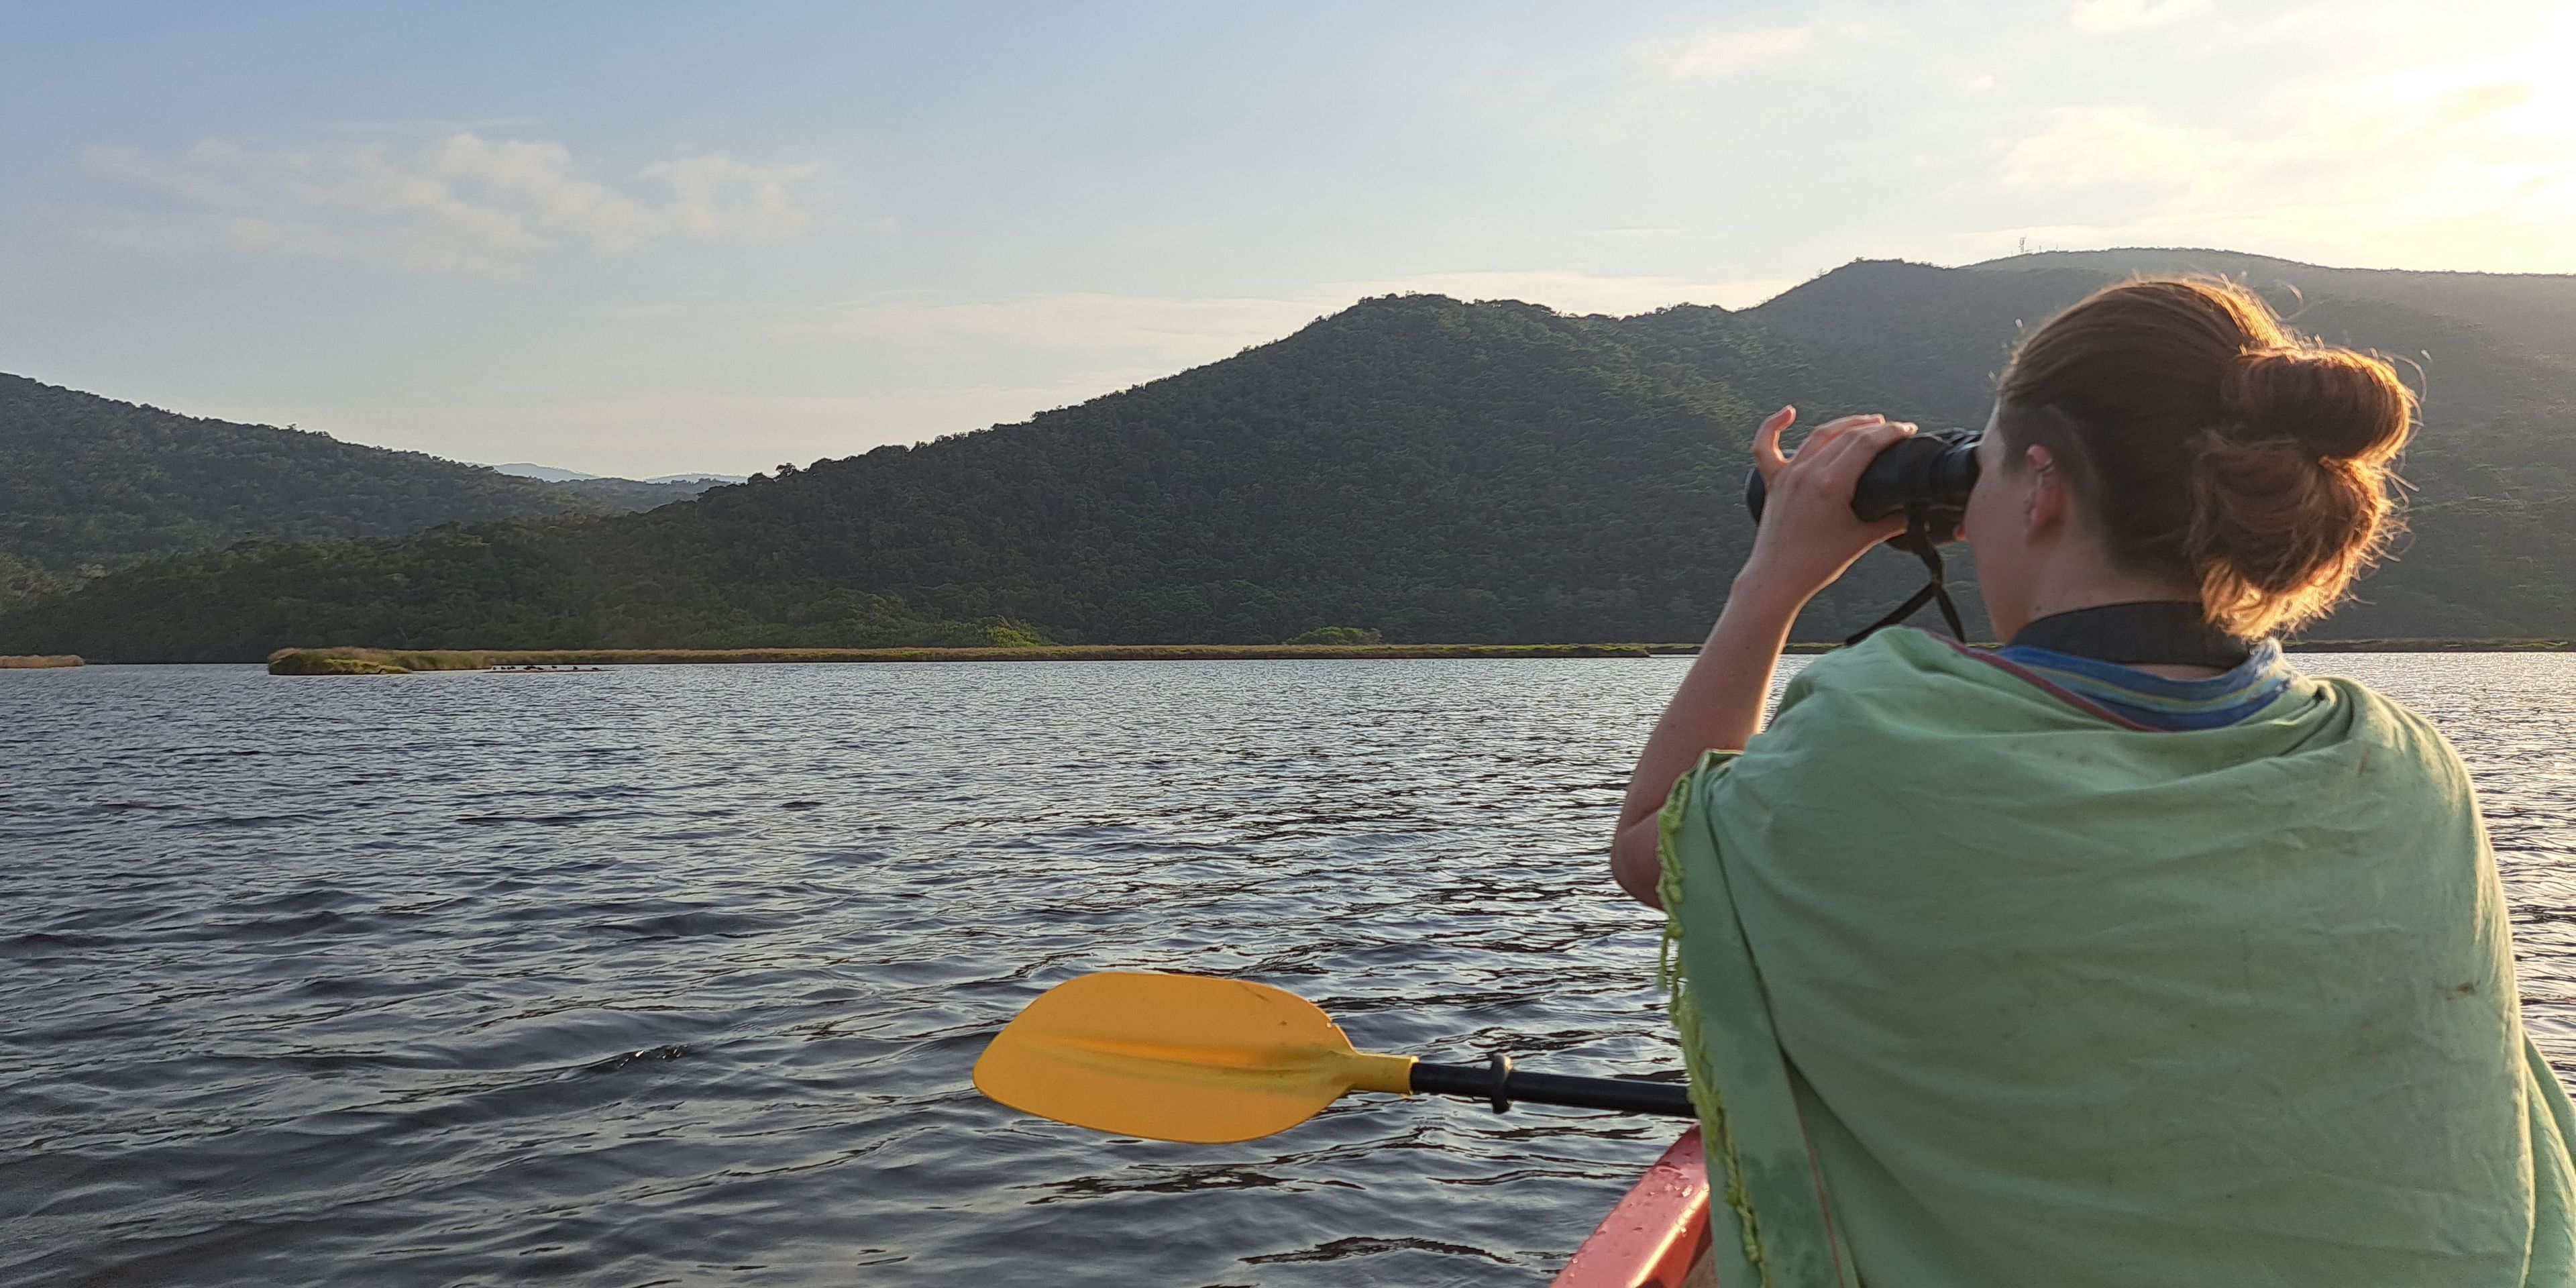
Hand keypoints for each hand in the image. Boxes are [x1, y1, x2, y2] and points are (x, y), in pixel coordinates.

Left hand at [1735, 406, 1914, 612]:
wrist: (1777, 580)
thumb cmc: (1816, 564)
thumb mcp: (1861, 540)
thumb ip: (1891, 523)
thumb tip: (1913, 513)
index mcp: (1830, 484)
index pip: (1867, 443)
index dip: (1892, 432)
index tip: (1908, 431)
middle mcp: (1807, 473)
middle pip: (1846, 435)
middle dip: (1875, 427)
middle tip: (1895, 429)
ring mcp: (1788, 475)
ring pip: (1818, 435)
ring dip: (1845, 425)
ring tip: (1867, 423)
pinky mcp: (1773, 482)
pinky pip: (1766, 447)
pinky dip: (1774, 426)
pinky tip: (1788, 413)